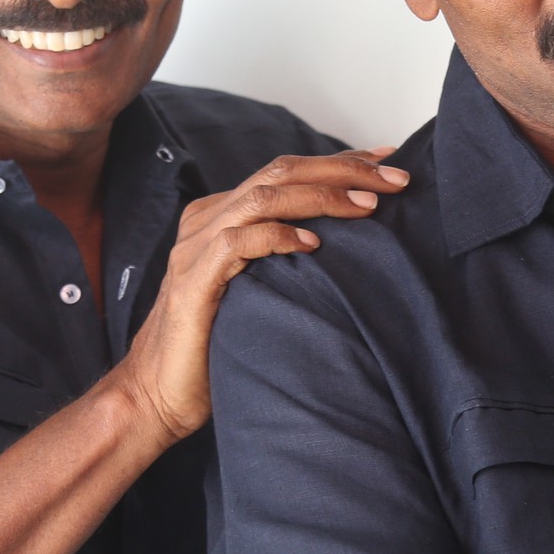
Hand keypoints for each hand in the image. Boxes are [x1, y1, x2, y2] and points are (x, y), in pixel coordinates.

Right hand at [110, 148, 408, 443]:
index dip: (339, 162)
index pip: (287, 172)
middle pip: (281, 172)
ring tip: (368, 205)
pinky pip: (238, 241)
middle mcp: (207, 220)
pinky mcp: (192, 280)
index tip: (389, 159)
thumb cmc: (215, 347)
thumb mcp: (261, 290)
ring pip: (263, 197)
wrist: (158, 394)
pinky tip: (314, 244)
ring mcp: (195, 247)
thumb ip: (287, 259)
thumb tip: (348, 245)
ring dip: (321, 196)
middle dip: (342, 170)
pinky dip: (279, 236)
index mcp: (222, 215)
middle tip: (395, 178)